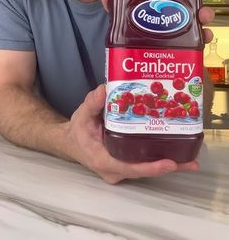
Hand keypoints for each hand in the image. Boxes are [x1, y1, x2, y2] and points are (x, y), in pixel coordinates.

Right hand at [65, 85, 198, 183]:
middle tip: (191, 162)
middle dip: (167, 167)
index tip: (170, 163)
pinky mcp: (125, 166)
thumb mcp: (82, 114)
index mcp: (103, 160)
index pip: (129, 167)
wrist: (70, 142)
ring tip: (190, 160)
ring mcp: (120, 170)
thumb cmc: (78, 130)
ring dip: (167, 165)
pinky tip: (176, 152)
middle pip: (143, 171)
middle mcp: (114, 170)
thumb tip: (104, 90)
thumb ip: (92, 103)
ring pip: (145, 170)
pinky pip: (143, 164)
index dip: (150, 167)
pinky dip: (158, 159)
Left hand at [101, 0, 214, 44]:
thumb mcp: (122, 11)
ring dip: (203, 11)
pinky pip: (197, 38)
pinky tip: (203, 36)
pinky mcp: (185, 41)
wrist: (135, 51)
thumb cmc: (132, 25)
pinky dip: (203, 36)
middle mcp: (173, 7)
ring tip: (202, 14)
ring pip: (197, 14)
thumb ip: (115, 3)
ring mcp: (180, 24)